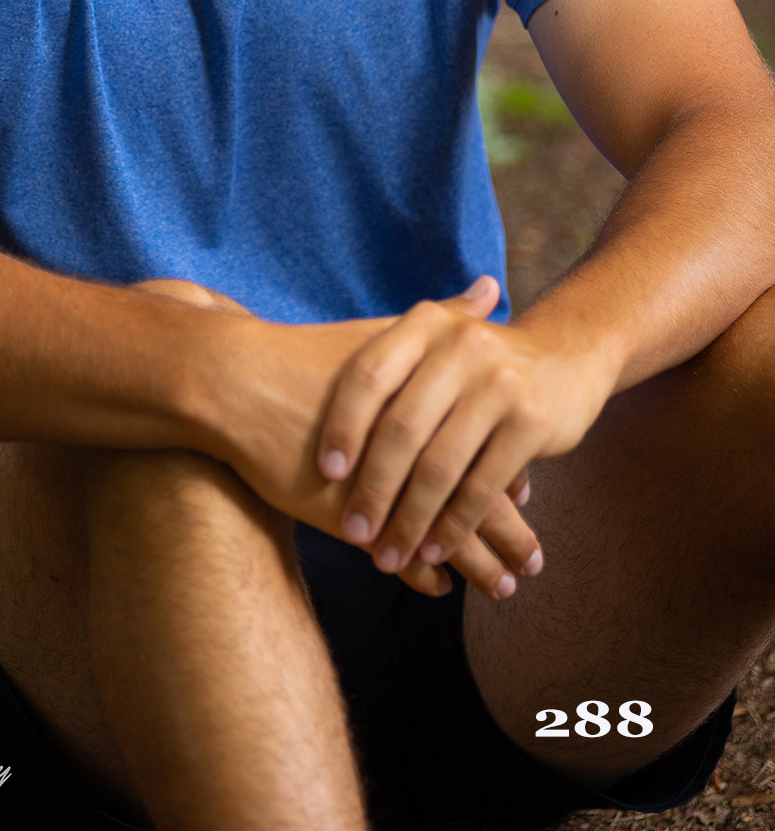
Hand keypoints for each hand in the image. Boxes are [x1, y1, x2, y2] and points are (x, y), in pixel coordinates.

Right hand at [137, 276, 542, 601]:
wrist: (237, 384)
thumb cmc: (311, 356)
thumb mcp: (384, 336)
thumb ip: (444, 320)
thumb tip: (490, 288)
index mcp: (431, 406)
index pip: (488, 449)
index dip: (512, 476)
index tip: (533, 498)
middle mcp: (412, 452)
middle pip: (476, 501)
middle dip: (508, 537)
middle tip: (535, 563)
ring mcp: (382, 489)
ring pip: (444, 538)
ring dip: (477, 567)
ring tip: (504, 588)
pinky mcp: (348, 517)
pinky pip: (399, 559)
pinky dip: (422, 575)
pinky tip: (438, 587)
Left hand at [315, 275, 614, 587]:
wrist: (567, 353)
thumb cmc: (478, 360)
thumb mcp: (433, 344)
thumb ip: (384, 368)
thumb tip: (312, 415)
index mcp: (425, 324)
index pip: (370, 375)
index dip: (344, 425)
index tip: (326, 472)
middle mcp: (460, 346)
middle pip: (402, 428)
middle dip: (374, 489)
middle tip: (354, 532)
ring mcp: (498, 384)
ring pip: (441, 466)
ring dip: (411, 520)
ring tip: (388, 555)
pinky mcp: (530, 422)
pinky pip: (482, 486)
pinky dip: (454, 526)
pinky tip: (435, 552)